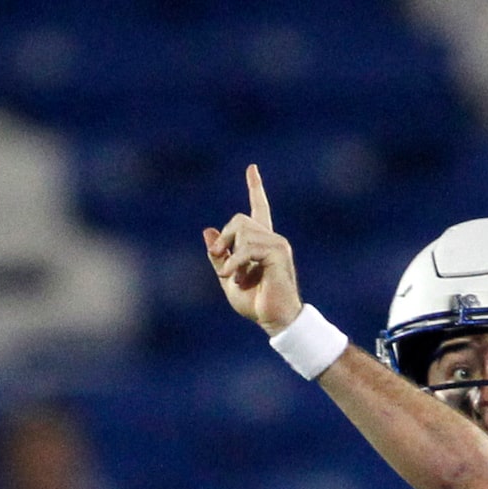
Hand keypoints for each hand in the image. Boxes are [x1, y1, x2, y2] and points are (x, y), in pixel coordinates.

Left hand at [204, 165, 301, 333]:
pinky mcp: (279, 253)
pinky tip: (234, 277)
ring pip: (243, 230)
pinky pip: (248, 247)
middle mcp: (273, 240)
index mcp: (262, 244)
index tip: (252, 168)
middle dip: (225, 238)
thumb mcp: (227, 278)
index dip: (255, 188)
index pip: (259, 209)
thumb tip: (208, 231)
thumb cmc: (256, 303)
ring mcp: (278, 245)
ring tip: (234, 276)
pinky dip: (235, 262)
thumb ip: (218, 255)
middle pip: (240, 219)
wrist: (276, 320)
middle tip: (218, 258)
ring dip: (230, 255)